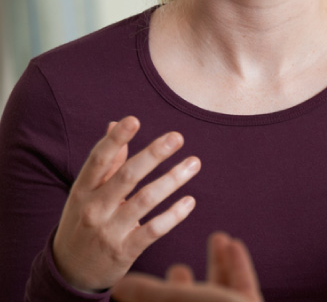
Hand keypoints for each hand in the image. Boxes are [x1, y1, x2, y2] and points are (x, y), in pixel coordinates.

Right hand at [52, 116, 200, 291]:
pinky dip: (173, 214)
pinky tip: (190, 200)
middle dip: (153, 154)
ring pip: (145, 200)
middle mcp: (94, 208)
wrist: (69, 271)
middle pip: (127, 176)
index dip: (115, 139)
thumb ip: (106, 161)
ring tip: (194, 162)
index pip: (98, 160)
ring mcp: (109, 231)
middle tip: (177, 137)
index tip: (133, 119)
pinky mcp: (124, 250)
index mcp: (83, 190)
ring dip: (173, 179)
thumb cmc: (83, 220)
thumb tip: (114, 123)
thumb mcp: (86, 192)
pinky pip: (154, 230)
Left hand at [112, 232, 262, 301]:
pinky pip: (241, 284)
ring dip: (217, 262)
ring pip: (218, 291)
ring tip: (217, 237)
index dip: (147, 295)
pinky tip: (234, 243)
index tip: (139, 279)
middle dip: (183, 284)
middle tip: (177, 267)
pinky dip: (237, 263)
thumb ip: (147, 293)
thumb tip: (120, 286)